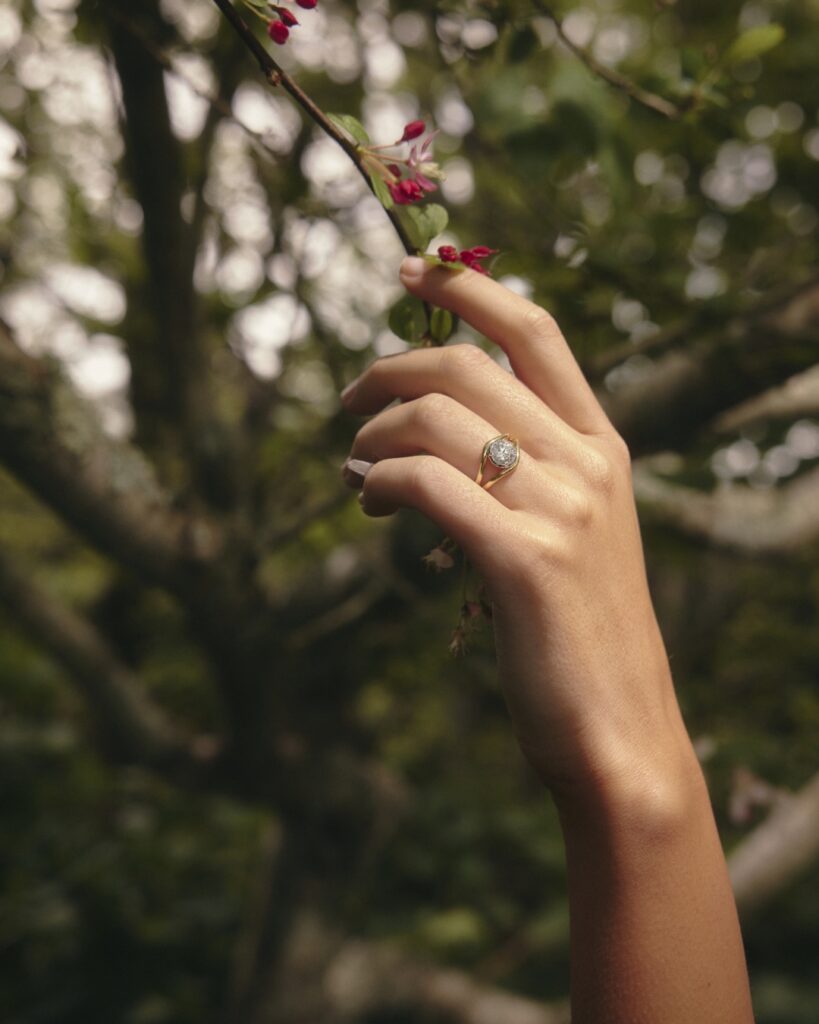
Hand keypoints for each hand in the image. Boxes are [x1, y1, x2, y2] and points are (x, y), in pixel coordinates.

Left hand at [341, 256, 690, 795]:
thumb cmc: (578, 634)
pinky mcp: (524, 560)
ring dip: (373, 437)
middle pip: (466, 368)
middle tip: (348, 404)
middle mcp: (588, 463)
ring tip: (354, 474)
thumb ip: (523, 475)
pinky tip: (368, 505)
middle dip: (389, 371)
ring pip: (435, 420)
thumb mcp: (570, 535)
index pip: (535, 332)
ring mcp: (562, 509)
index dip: (469, 289)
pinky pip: (425, 484)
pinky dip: (378, 482)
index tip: (411, 269)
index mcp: (602, 445)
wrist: (619, 734)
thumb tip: (427, 434)